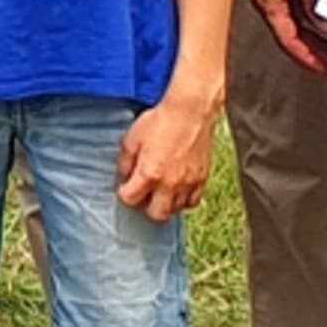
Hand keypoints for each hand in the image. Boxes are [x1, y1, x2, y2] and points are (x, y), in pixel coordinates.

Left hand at [117, 86, 218, 216]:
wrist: (190, 111)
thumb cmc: (161, 121)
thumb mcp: (131, 139)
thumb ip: (125, 162)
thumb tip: (124, 176)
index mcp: (149, 174)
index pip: (130, 199)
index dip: (124, 194)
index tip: (125, 188)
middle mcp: (170, 183)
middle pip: (156, 214)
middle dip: (145, 207)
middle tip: (142, 195)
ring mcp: (188, 183)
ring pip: (176, 210)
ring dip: (164, 204)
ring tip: (159, 192)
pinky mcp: (202, 179)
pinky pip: (193, 201)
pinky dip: (183, 200)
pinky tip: (176, 190)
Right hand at [245, 0, 326, 73]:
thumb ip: (312, 3)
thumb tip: (325, 28)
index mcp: (269, 2)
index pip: (288, 40)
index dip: (307, 57)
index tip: (322, 68)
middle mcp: (267, 0)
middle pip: (291, 35)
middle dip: (313, 50)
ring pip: (292, 22)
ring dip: (312, 35)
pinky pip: (292, 8)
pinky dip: (307, 19)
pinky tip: (320, 19)